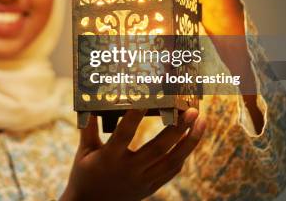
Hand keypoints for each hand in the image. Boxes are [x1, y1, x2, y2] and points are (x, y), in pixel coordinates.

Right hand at [60, 109, 205, 200]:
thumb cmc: (85, 175)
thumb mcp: (83, 151)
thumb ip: (89, 128)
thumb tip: (89, 104)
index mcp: (109, 158)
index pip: (124, 134)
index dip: (135, 117)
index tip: (147, 99)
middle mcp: (129, 170)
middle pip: (158, 148)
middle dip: (177, 128)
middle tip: (190, 110)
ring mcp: (143, 180)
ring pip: (172, 160)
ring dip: (190, 141)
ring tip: (201, 121)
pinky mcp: (150, 187)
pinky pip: (172, 170)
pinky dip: (183, 154)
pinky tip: (191, 139)